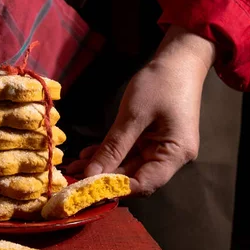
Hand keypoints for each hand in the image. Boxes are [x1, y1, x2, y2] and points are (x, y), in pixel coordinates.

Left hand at [66, 25, 215, 195]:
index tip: (85, 187)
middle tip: (72, 178)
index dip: (114, 188)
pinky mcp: (152, 140)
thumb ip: (114, 147)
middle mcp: (170, 157)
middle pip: (134, 177)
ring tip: (74, 167)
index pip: (143, 184)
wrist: (178, 60)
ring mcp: (161, 148)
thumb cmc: (159, 84)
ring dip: (102, 166)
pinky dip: (109, 153)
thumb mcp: (133, 115)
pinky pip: (128, 152)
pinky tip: (87, 154)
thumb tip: (91, 174)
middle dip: (103, 178)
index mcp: (175, 154)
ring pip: (128, 165)